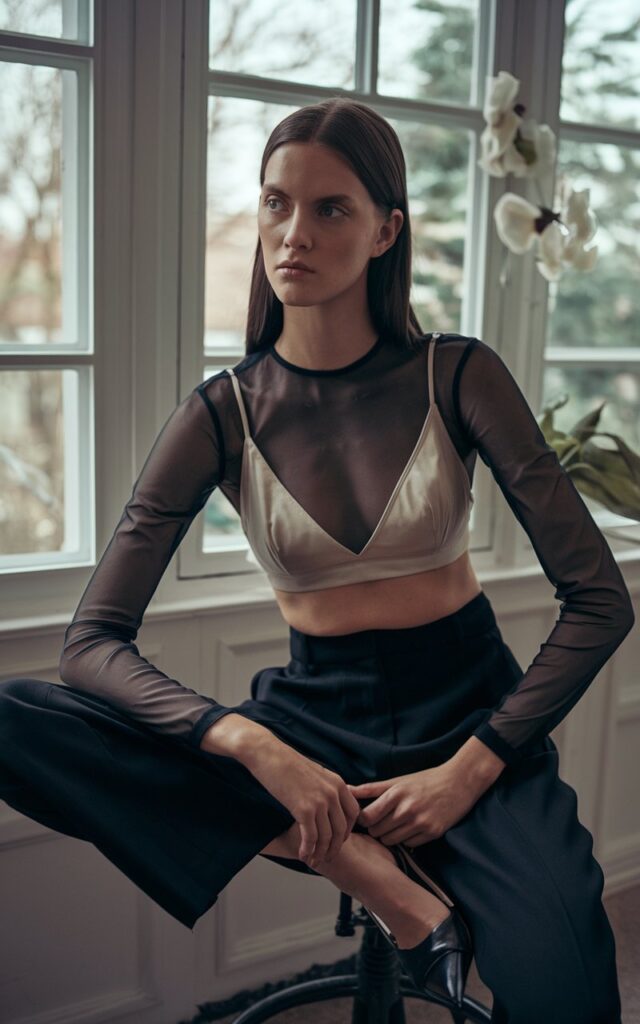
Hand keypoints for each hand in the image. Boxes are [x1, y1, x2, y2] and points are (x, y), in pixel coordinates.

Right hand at [243, 739, 361, 866]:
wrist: (268, 755)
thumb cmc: (287, 763)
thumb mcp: (315, 773)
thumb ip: (326, 788)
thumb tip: (327, 806)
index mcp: (338, 783)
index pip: (353, 813)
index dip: (347, 830)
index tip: (338, 840)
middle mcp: (333, 793)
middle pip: (342, 829)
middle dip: (335, 847)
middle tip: (327, 858)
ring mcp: (320, 801)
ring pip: (327, 837)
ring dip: (321, 853)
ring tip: (313, 861)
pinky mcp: (304, 809)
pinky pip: (311, 837)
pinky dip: (308, 849)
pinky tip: (302, 855)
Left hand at [347, 761, 486, 846]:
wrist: (459, 782)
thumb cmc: (425, 780)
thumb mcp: (398, 780)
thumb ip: (371, 788)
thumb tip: (346, 789)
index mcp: (396, 793)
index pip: (367, 817)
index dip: (364, 819)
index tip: (367, 816)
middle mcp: (407, 809)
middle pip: (377, 831)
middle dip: (376, 828)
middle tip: (382, 821)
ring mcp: (420, 822)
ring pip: (390, 841)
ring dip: (389, 835)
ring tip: (396, 824)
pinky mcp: (432, 833)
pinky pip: (408, 844)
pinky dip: (406, 839)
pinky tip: (411, 828)